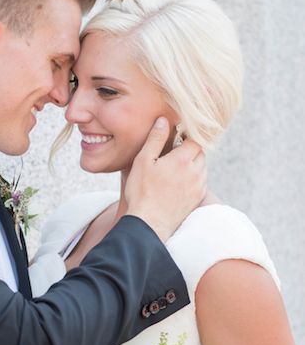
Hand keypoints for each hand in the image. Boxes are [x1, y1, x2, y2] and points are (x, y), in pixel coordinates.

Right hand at [124, 118, 206, 241]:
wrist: (149, 223)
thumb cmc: (142, 192)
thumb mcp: (143, 161)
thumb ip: (155, 139)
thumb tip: (163, 120)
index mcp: (184, 159)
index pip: (194, 140)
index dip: (186, 137)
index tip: (176, 139)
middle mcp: (196, 172)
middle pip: (200, 153)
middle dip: (190, 150)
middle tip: (174, 153)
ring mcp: (198, 187)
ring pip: (202, 168)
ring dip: (193, 165)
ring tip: (175, 168)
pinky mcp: (197, 200)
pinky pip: (201, 183)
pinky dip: (194, 179)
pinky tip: (179, 183)